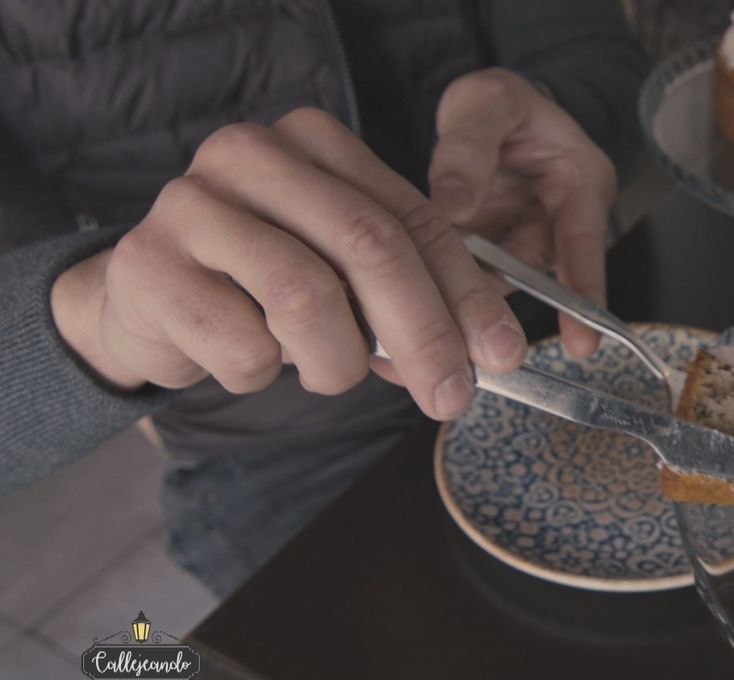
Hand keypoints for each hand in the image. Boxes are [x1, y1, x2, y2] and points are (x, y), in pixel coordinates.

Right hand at [51, 108, 528, 420]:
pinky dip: (263, 374)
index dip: (467, 292)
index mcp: (313, 142)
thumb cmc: (261, 283)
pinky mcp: (148, 266)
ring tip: (327, 371)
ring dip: (336, 363)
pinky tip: (245, 358)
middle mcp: (249, 154)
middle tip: (450, 397)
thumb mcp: (341, 271)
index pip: (413, 218)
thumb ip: (408, 291)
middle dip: (425, 334)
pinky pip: (242, 346)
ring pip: (306, 300)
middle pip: (368, 246)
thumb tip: (486, 351)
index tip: (503, 353)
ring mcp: (189, 204)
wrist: (144, 297)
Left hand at [427, 68, 616, 358]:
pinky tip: (404, 309)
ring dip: (459, 301)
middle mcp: (559, 226)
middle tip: (471, 343)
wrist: (490, 115)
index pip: (584, 241)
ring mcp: (522, 248)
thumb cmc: (500, 106)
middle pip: (532, 275)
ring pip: (494, 284)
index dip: (582, 293)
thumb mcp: (487, 102)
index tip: (582, 341)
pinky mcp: (489, 260)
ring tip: (427, 328)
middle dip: (498, 308)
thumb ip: (469, 144)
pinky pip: (466, 280)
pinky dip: (436, 290)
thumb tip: (453, 206)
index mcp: (581, 183)